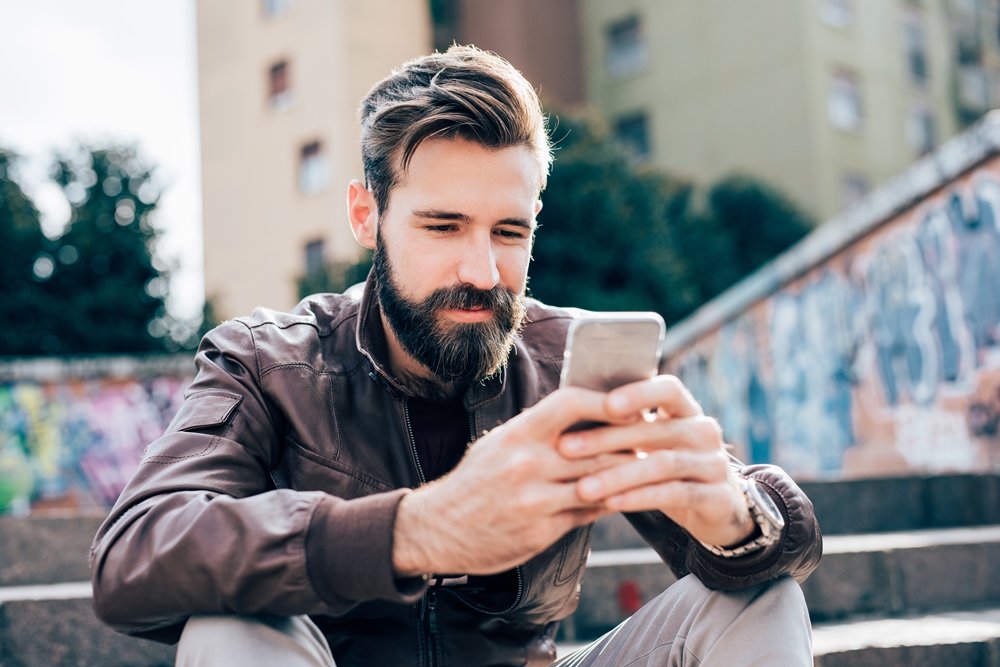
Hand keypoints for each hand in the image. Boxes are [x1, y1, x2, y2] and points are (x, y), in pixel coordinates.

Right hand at [392, 387, 638, 575]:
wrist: (438, 528)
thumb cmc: (475, 480)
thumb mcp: (499, 443)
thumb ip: (539, 429)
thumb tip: (586, 411)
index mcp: (517, 434)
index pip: (570, 402)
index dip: (606, 401)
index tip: (630, 404)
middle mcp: (527, 464)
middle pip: (597, 446)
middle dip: (629, 443)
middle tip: (653, 440)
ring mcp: (535, 500)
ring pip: (600, 482)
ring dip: (627, 477)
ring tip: (646, 470)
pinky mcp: (542, 531)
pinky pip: (589, 514)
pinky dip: (609, 503)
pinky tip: (622, 497)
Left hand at [557, 375, 754, 547]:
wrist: (719, 509)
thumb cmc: (670, 468)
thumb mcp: (652, 444)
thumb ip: (625, 426)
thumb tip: (568, 409)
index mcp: (686, 410)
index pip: (668, 389)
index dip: (639, 394)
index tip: (606, 404)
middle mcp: (704, 431)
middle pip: (655, 429)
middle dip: (606, 438)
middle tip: (566, 447)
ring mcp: (715, 463)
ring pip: (663, 464)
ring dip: (618, 475)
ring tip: (583, 487)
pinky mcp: (718, 497)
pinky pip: (675, 494)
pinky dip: (641, 498)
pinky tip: (612, 503)